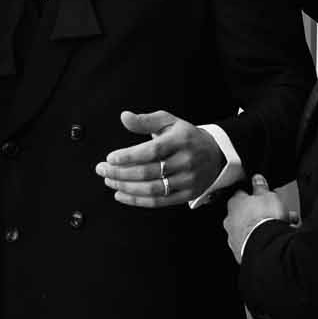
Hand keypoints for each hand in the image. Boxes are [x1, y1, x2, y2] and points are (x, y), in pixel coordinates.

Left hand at [96, 109, 224, 207]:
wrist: (216, 154)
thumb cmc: (186, 137)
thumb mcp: (169, 122)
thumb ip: (145, 121)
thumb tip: (123, 117)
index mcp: (180, 141)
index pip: (152, 151)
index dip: (129, 156)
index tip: (110, 158)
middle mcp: (186, 161)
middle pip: (148, 172)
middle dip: (120, 173)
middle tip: (101, 170)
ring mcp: (187, 180)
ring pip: (152, 189)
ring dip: (126, 187)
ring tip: (109, 182)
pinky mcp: (187, 195)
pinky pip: (158, 201)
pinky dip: (137, 201)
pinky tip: (121, 195)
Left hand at [224, 175, 288, 261]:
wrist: (265, 246)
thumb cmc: (264, 219)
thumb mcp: (267, 195)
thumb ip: (261, 187)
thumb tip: (257, 179)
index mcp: (234, 203)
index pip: (241, 193)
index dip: (255, 193)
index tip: (264, 195)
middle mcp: (230, 221)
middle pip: (247, 213)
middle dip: (262, 212)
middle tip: (278, 212)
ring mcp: (234, 237)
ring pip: (251, 228)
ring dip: (264, 227)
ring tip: (283, 227)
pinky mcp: (241, 252)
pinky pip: (253, 242)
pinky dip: (263, 240)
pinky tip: (275, 240)